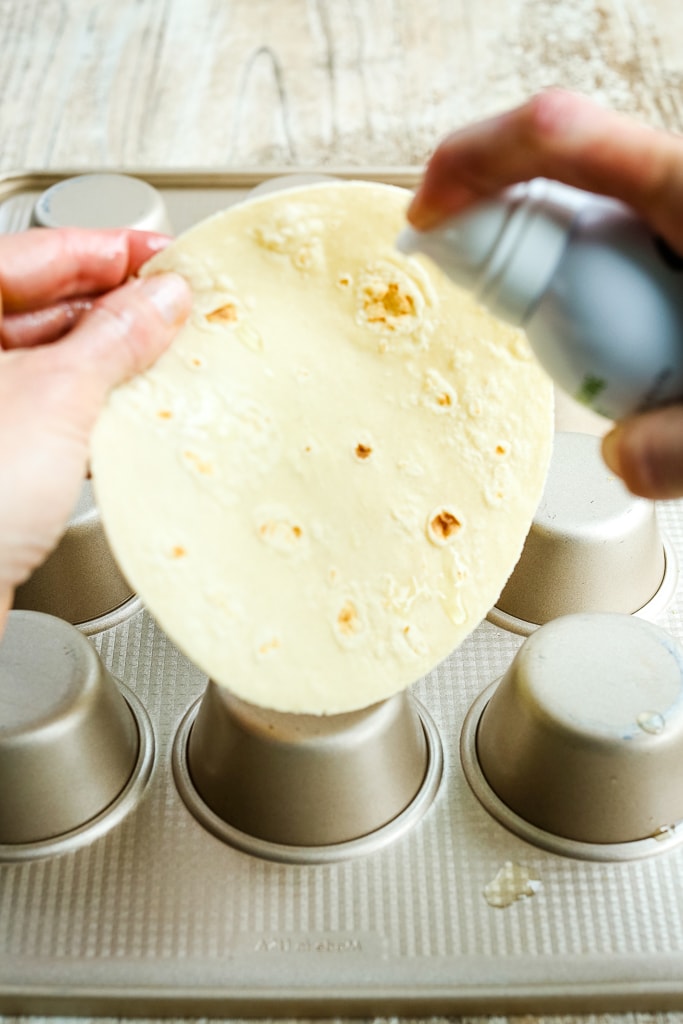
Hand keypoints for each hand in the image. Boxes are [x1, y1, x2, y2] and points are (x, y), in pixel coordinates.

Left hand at [0, 228, 191, 630]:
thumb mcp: (59, 396)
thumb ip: (116, 337)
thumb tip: (161, 298)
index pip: (34, 253)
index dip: (107, 249)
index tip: (164, 254)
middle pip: (41, 305)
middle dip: (113, 304)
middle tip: (176, 306)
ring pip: (47, 359)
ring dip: (107, 358)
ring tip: (164, 355)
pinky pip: (48, 408)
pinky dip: (90, 405)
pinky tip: (128, 410)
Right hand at [408, 90, 682, 499]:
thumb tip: (621, 457)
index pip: (557, 137)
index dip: (471, 163)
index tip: (426, 212)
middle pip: (568, 196)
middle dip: (537, 276)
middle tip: (558, 352)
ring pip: (608, 245)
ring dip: (600, 314)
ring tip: (657, 385)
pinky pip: (642, 268)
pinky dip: (635, 320)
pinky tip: (671, 370)